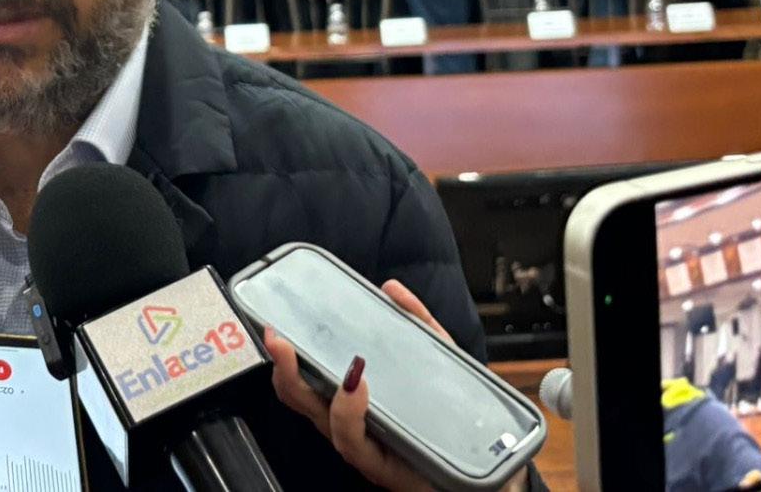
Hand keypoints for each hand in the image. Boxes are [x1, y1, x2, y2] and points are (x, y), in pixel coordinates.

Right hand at [266, 279, 526, 491]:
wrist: (489, 476)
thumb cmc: (455, 421)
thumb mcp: (438, 360)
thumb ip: (418, 324)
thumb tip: (392, 288)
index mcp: (352, 398)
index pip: (304, 377)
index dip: (283, 353)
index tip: (271, 323)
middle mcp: (350, 423)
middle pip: (300, 399)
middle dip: (282, 368)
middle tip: (276, 336)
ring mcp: (363, 447)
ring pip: (321, 420)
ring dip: (308, 386)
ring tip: (303, 355)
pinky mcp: (382, 466)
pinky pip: (354, 441)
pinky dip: (348, 411)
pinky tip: (354, 385)